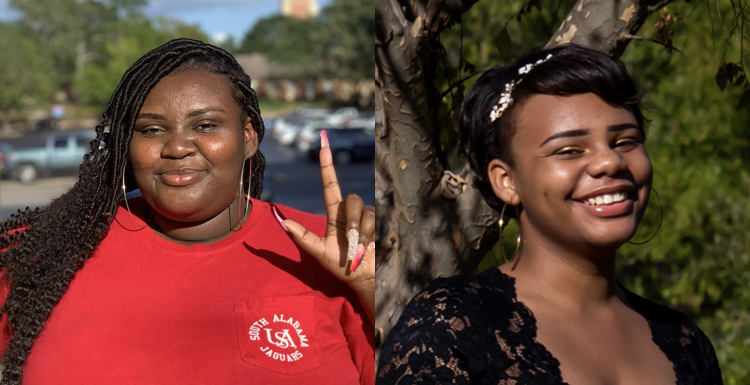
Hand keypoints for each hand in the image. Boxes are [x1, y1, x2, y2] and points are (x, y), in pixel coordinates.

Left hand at [278, 130, 374, 322]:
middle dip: (351, 220)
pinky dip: (370, 237)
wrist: (364, 278)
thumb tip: (282, 222)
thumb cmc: (341, 266)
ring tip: (360, 249)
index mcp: (335, 214)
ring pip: (363, 211)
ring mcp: (367, 216)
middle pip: (350, 198)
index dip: (328, 163)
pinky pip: (375, 220)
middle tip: (351, 243)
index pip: (330, 184)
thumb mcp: (319, 253)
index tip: (324, 141)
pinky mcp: (382, 222)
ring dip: (360, 233)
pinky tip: (372, 247)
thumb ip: (303, 238)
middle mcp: (352, 212)